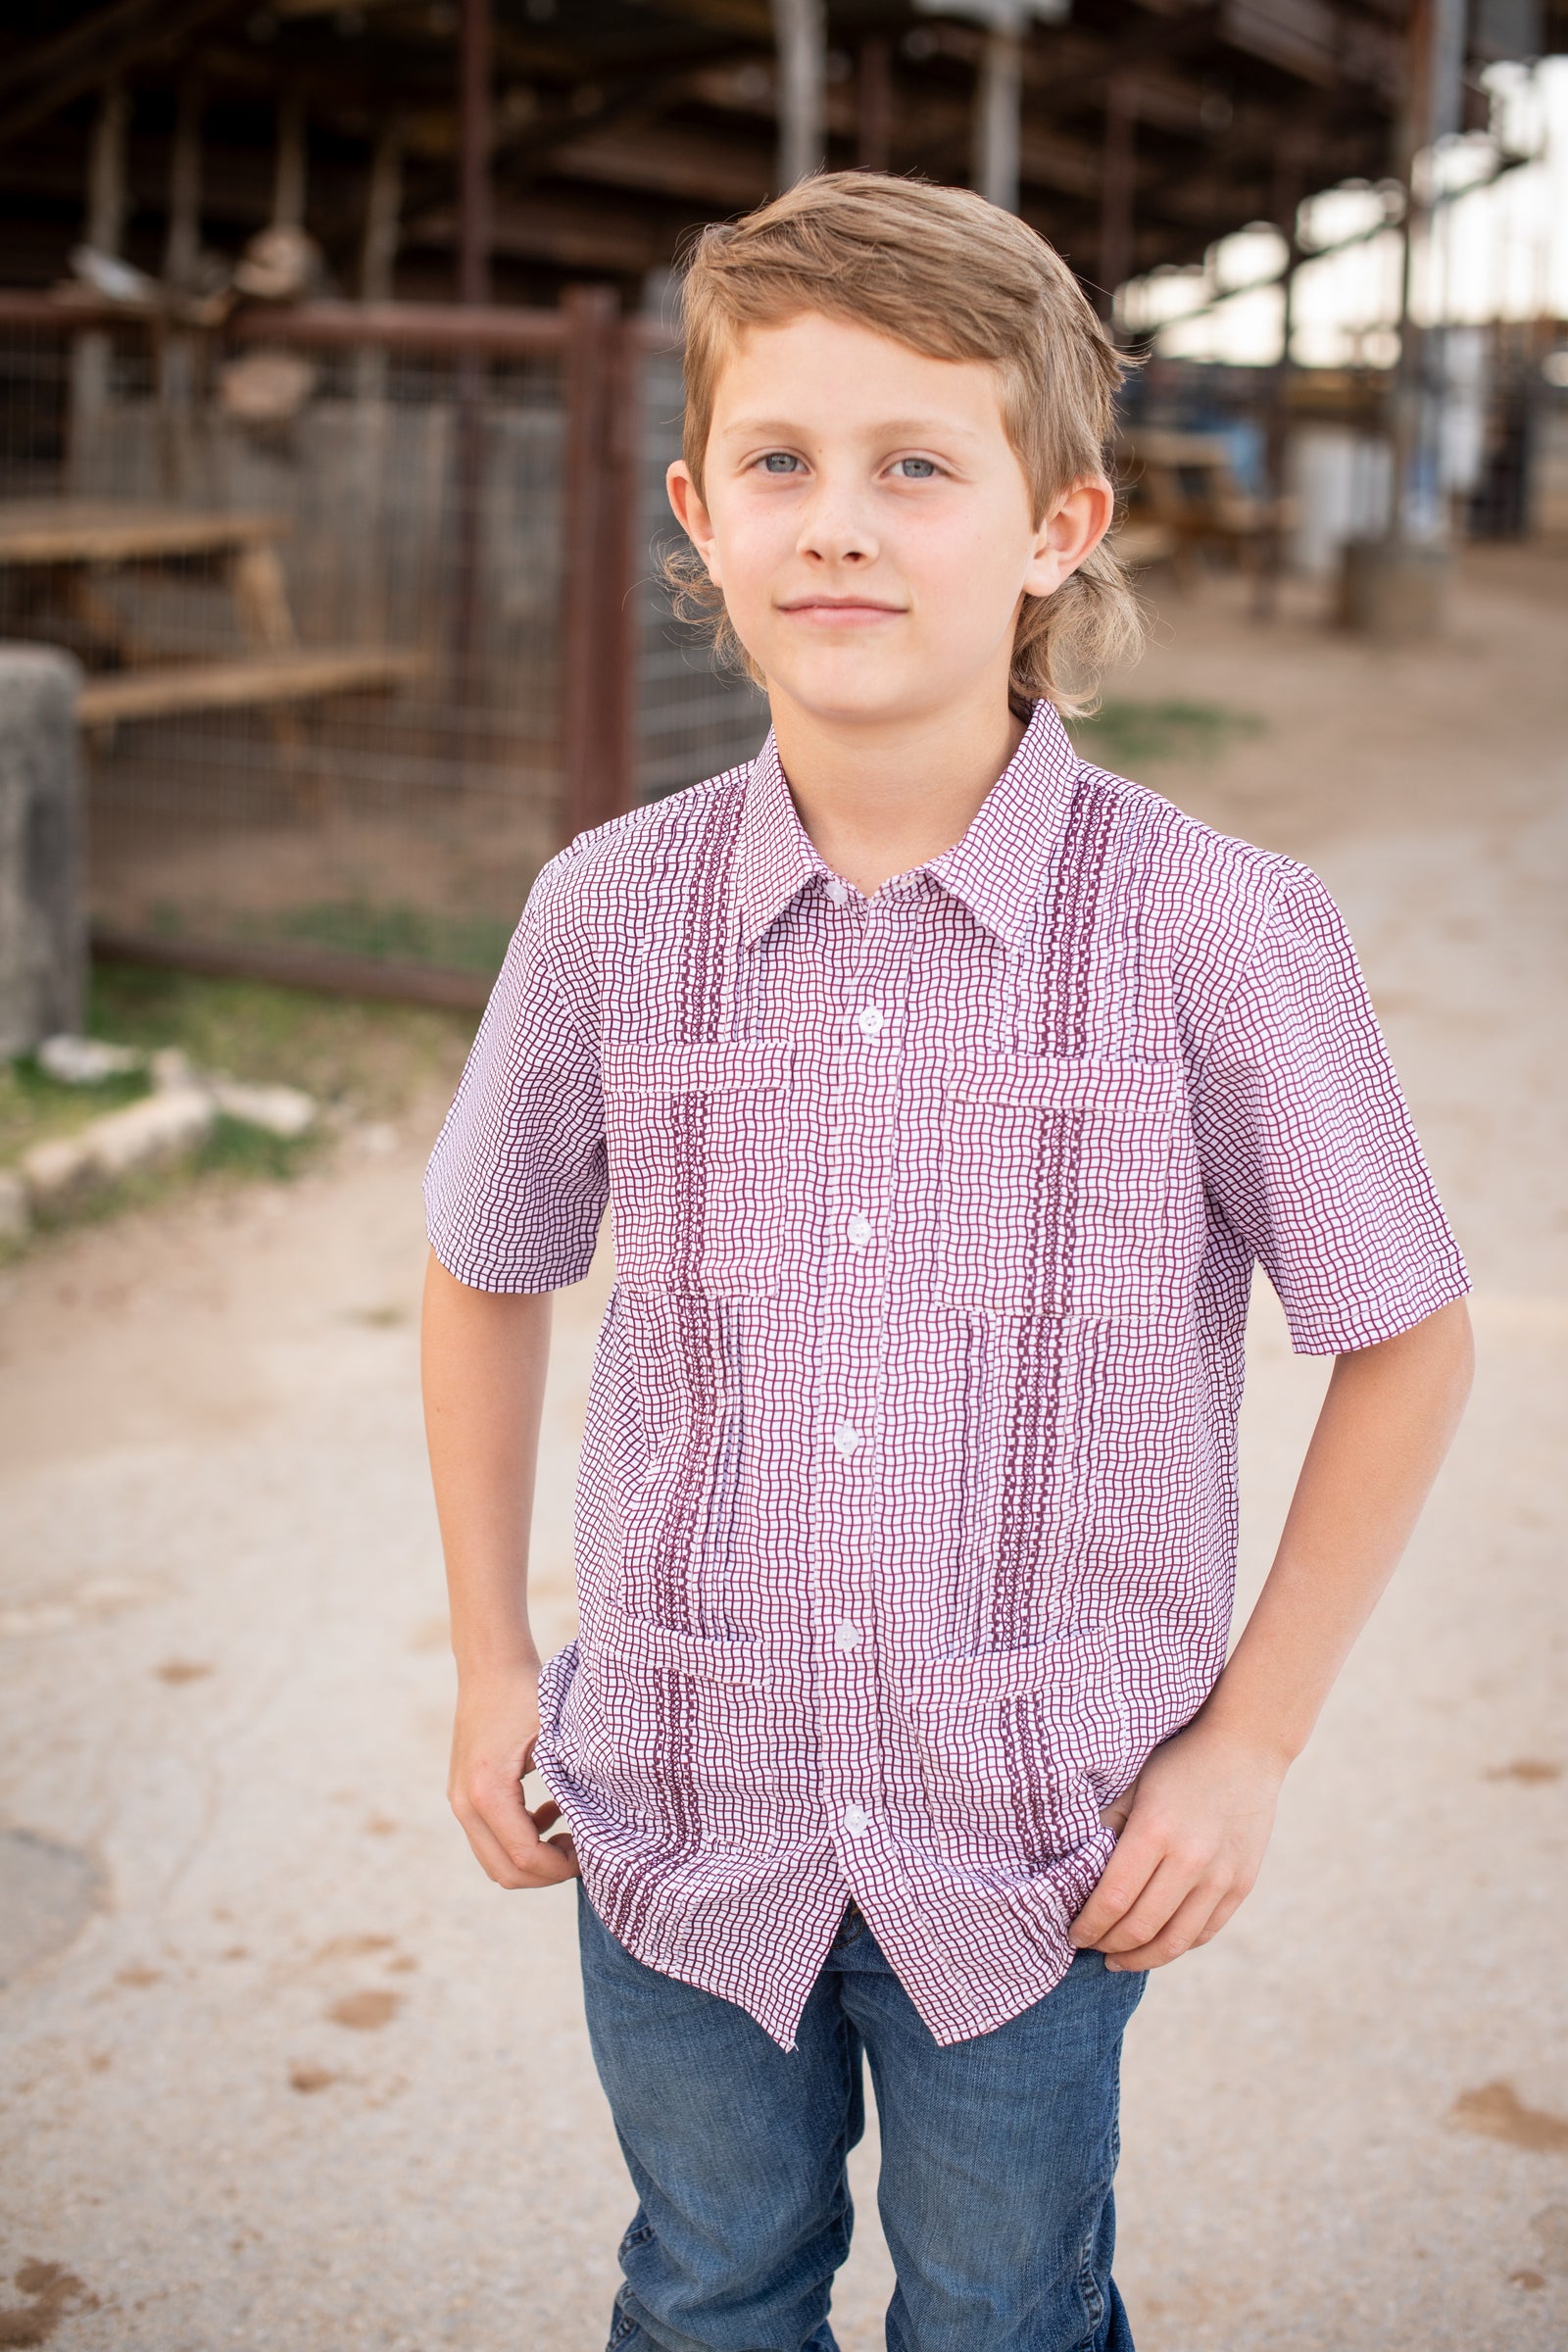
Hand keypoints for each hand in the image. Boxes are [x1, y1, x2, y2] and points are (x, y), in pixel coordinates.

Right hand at [448, 1660, 579, 1889]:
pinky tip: (551, 1812)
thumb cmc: (529, 1694)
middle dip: (547, 1874)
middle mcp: (465, 1802)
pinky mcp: (464, 1794)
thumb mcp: (557, 1738)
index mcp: (488, 1791)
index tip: (593, 1852)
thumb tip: (602, 1828)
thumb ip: (572, 1784)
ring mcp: (460, 1800)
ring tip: (571, 1835)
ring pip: (494, 1861)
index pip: (524, 1857)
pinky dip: (520, 1841)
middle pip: (504, 1872)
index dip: (561, 1867)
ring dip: (533, 1860)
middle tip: (584, 1853)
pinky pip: (490, 1839)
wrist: (491, 1665)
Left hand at [1067, 1717, 1284, 1970]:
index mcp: (1155, 1830)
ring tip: (1118, 1958)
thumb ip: (1105, 1827)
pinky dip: (1176, 1946)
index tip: (1072, 1934)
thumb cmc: (1177, 1763)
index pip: (1113, 1899)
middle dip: (1108, 1944)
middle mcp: (1191, 1858)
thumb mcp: (1133, 1784)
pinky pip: (1204, 1932)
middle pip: (1141, 1926)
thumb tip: (1071, 1870)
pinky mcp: (1242, 1885)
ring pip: (1175, 1940)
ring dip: (1141, 1958)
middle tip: (1089, 1947)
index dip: (1088, 1925)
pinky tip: (1154, 1944)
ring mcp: (1221, 1876)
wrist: (1245, 1749)